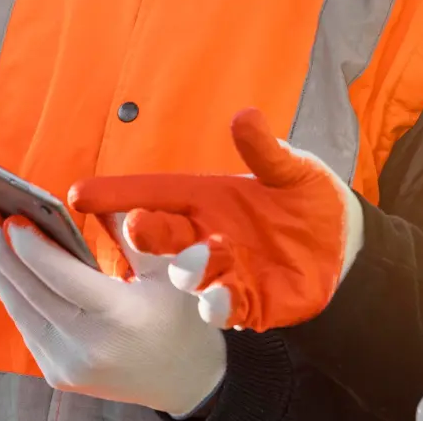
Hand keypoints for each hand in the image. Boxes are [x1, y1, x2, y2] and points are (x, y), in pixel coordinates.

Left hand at [0, 208, 225, 417]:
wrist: (185, 380)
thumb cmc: (181, 315)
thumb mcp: (170, 269)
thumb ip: (130, 233)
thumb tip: (89, 196)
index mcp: (122, 319)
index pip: (66, 280)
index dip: (34, 249)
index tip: (12, 219)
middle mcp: (90, 348)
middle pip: (33, 295)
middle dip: (4, 254)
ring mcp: (70, 366)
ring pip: (22, 311)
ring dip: (0, 271)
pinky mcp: (59, 373)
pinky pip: (28, 326)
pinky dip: (13, 293)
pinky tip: (2, 264)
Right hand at [69, 106, 362, 331]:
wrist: (344, 248)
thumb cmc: (306, 200)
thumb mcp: (291, 170)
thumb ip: (265, 151)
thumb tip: (245, 115)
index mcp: (206, 197)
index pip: (154, 192)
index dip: (117, 193)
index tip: (79, 193)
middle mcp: (204, 235)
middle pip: (160, 235)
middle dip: (143, 233)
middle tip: (136, 226)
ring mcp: (221, 272)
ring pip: (187, 274)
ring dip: (188, 266)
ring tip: (204, 253)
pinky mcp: (245, 304)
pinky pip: (221, 308)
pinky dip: (217, 303)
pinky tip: (222, 297)